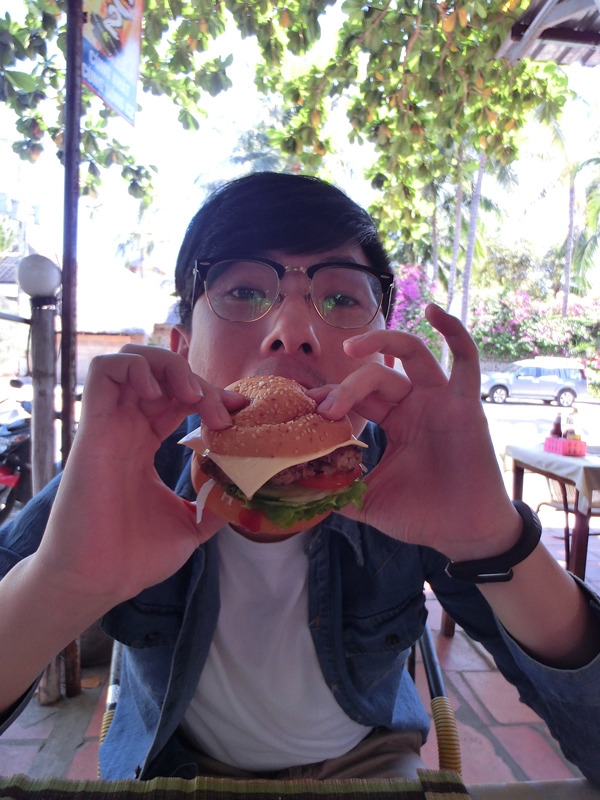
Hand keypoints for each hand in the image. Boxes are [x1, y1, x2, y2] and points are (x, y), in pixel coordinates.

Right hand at [35, 345, 244, 611]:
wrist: (99, 580)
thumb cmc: (133, 556)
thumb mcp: (189, 524)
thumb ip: (213, 502)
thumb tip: (244, 493)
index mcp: (143, 444)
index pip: (178, 398)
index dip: (211, 395)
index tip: (240, 410)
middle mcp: (126, 428)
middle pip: (161, 374)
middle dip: (200, 382)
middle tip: (224, 413)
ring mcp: (109, 424)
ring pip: (133, 359)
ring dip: (170, 366)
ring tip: (192, 396)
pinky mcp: (93, 427)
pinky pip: (104, 370)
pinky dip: (137, 367)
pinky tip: (160, 395)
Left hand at [311, 305, 520, 560]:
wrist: (466, 533)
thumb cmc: (423, 516)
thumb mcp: (370, 503)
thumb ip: (340, 491)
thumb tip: (300, 494)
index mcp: (394, 422)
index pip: (356, 397)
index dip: (331, 397)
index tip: (304, 408)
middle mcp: (414, 404)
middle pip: (376, 377)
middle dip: (345, 387)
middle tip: (324, 408)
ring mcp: (440, 399)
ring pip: (411, 355)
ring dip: (382, 343)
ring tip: (351, 348)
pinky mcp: (466, 402)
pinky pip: (465, 359)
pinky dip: (453, 331)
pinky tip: (434, 312)